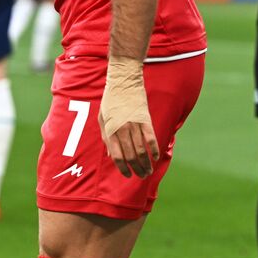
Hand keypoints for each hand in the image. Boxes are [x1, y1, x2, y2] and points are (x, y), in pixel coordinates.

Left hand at [99, 58, 158, 177]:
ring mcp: (135, 125)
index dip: (122, 169)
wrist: (123, 80)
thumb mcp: (102, 118)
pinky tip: (155, 157)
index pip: (117, 156)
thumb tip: (110, 155)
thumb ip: (105, 137)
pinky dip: (154, 150)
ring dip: (146, 163)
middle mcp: (122, 130)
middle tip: (141, 177)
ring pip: (142, 150)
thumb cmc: (110, 99)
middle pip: (131, 156)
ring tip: (148, 171)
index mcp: (110, 130)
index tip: (127, 175)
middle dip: (136, 169)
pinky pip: (151, 138)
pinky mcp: (146, 119)